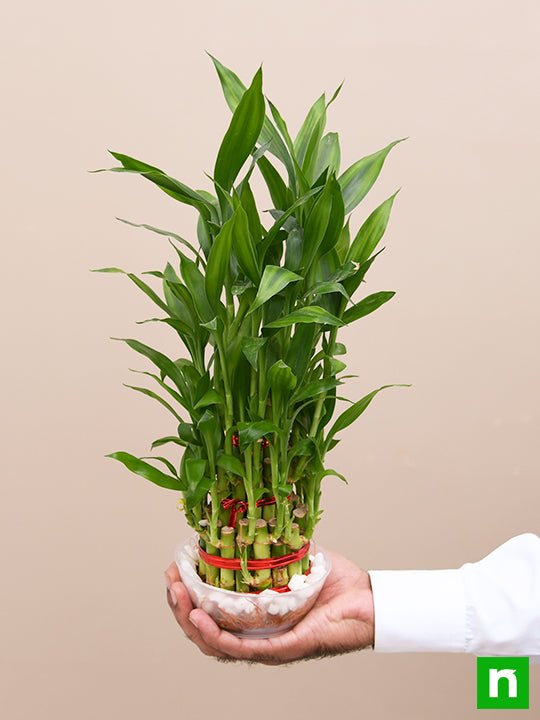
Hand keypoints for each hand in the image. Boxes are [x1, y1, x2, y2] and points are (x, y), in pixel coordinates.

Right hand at [164, 549, 374, 664]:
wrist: (369, 600)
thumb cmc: (336, 583)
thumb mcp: (295, 555)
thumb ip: (273, 539)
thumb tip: (251, 510)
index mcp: (256, 612)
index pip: (211, 609)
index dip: (188, 592)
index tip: (174, 568)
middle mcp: (256, 632)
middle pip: (205, 628)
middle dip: (180, 605)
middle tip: (170, 581)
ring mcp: (266, 644)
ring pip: (214, 642)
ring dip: (189, 619)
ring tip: (177, 596)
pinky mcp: (280, 649)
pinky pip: (240, 648)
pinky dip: (215, 635)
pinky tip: (199, 616)